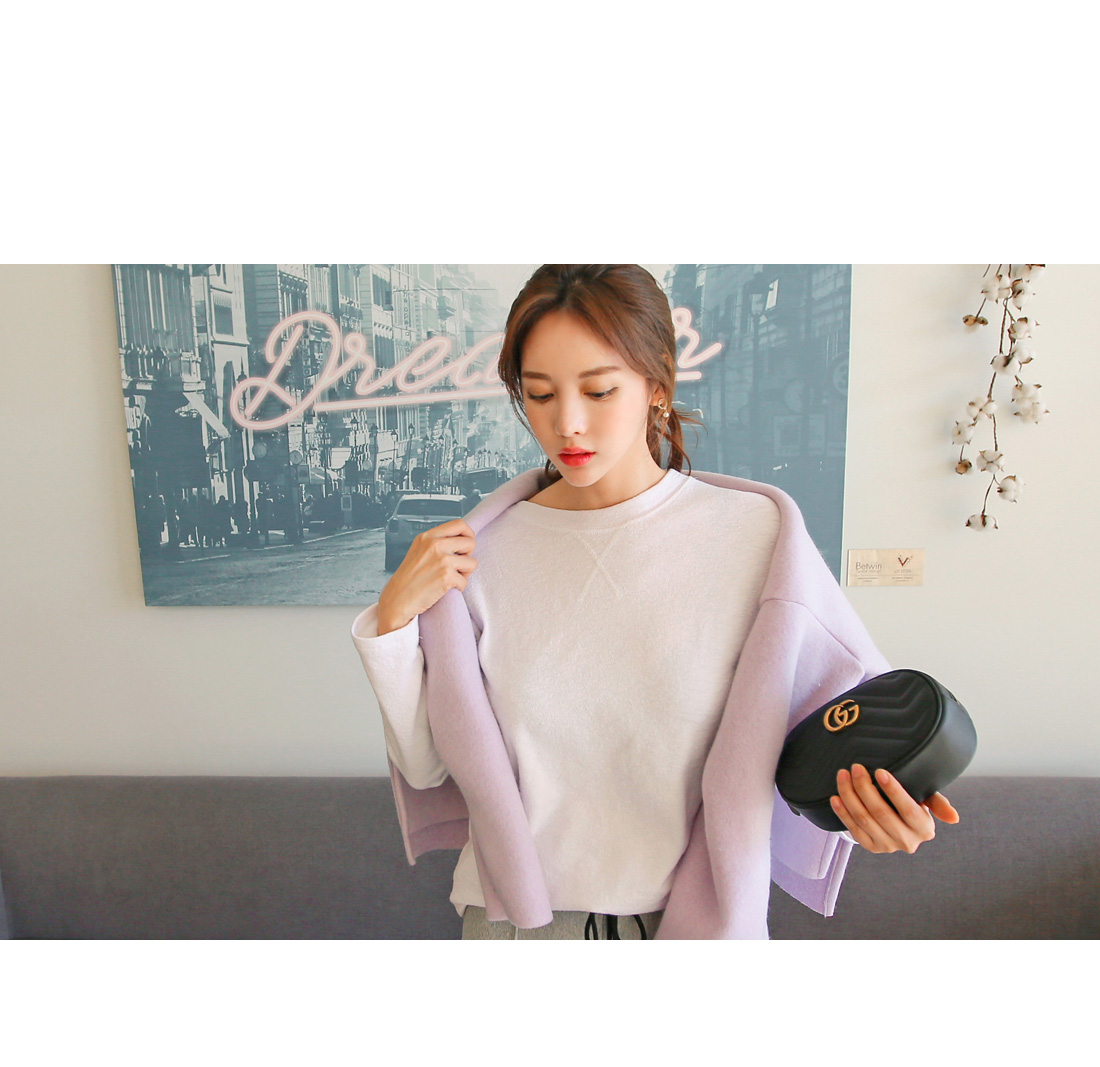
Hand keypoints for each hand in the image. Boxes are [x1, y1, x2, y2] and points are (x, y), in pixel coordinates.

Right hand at [376, 519, 477, 634]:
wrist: (397, 600)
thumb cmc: (408, 580)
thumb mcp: (419, 551)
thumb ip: (437, 543)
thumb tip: (463, 541)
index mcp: (427, 537)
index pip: (459, 524)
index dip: (468, 534)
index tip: (466, 546)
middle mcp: (435, 545)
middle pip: (470, 542)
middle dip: (468, 556)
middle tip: (456, 566)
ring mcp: (441, 560)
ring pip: (472, 563)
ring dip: (464, 573)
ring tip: (449, 578)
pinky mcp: (446, 576)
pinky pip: (465, 582)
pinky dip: (458, 588)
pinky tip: (444, 589)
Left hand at [830, 764, 959, 854]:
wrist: (899, 821)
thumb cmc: (914, 802)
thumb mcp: (927, 799)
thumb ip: (937, 802)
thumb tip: (954, 818)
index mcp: (924, 828)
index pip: (908, 809)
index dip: (893, 791)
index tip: (879, 772)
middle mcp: (907, 841)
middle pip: (881, 813)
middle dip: (865, 788)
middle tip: (855, 767)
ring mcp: (887, 846)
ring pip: (864, 820)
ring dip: (850, 796)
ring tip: (843, 775)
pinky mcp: (871, 847)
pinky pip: (853, 830)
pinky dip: (842, 813)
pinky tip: (836, 797)